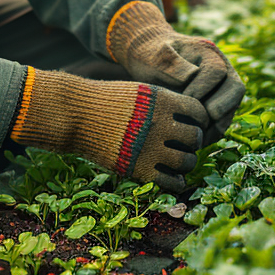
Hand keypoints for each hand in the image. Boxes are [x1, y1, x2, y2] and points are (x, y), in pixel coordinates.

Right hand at [9, 68, 205, 192]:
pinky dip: (176, 182)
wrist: (76, 115)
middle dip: (193, 142)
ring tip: (178, 161)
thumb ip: (165, 103)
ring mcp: (150, 148)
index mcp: (163, 101)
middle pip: (196, 138)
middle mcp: (161, 124)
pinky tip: (170, 178)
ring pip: (187, 162)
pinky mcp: (139, 169)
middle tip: (185, 145)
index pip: (199, 113)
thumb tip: (189, 117)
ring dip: (186, 163)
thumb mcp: (139, 92)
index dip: (198, 120)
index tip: (191, 125)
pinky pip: (171, 182)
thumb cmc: (107, 101)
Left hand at [106, 1, 244, 143]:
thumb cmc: (150, 58)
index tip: (181, 99)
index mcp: (209, 54)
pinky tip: (189, 142)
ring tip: (190, 136)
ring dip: (214, 127)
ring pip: (231, 109)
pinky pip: (222, 124)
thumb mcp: (155, 56)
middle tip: (193, 120)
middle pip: (236, 89)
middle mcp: (224, 70)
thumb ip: (170, 63)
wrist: (149, 65)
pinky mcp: (219, 108)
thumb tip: (191, 76)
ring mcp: (224, 90)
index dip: (200, 88)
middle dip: (216, 108)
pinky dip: (209, 135)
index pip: (216, 72)